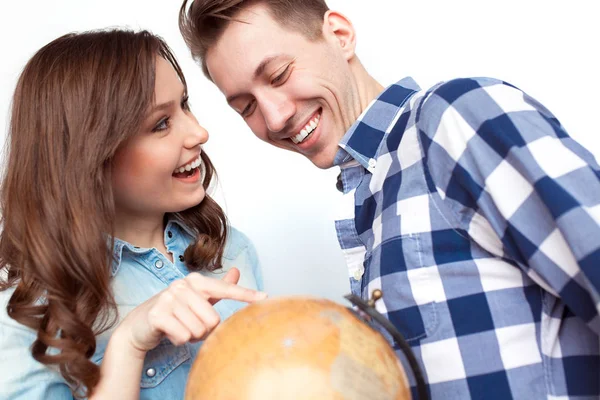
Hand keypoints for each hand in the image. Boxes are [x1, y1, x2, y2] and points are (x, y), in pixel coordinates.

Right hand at [117, 268, 265, 355]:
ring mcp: (169, 298)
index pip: (225, 289)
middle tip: (190, 324)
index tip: (264, 296)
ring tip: (179, 327)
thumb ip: (218, 287)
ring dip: (191, 336)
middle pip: (213, 320)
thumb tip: (237, 271)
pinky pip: (183, 336)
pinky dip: (179, 340)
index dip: (245, 294)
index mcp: (196, 281)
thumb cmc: (174, 311)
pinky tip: (170, 333)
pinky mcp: (158, 314)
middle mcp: (182, 285)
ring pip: (198, 330)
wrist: (140, 325)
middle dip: (204, 330)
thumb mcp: (197, 298)